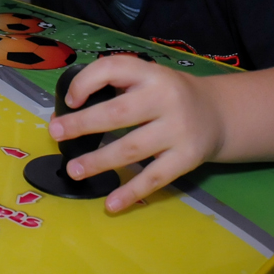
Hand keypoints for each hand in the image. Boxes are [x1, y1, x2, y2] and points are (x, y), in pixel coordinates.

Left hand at [48, 55, 224, 212]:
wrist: (217, 113)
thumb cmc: (168, 95)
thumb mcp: (147, 78)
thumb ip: (114, 87)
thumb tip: (66, 113)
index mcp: (150, 74)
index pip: (113, 69)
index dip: (86, 82)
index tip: (70, 100)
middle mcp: (166, 99)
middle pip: (118, 113)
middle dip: (82, 125)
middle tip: (56, 134)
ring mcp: (178, 130)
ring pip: (132, 149)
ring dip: (99, 161)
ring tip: (74, 170)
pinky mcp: (187, 158)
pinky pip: (155, 178)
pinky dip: (131, 192)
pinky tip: (111, 204)